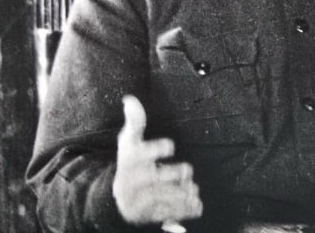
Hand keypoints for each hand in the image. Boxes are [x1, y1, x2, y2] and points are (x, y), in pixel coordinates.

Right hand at [112, 95, 202, 225]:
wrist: (117, 197)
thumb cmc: (130, 162)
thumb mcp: (129, 141)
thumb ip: (134, 121)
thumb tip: (130, 99)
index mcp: (130, 159)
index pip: (141, 153)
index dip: (156, 149)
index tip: (170, 145)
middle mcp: (132, 181)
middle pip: (153, 179)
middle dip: (172, 175)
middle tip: (187, 170)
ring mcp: (139, 200)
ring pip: (161, 198)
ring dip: (181, 194)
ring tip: (193, 189)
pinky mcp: (148, 214)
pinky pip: (166, 214)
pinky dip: (183, 210)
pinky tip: (197, 205)